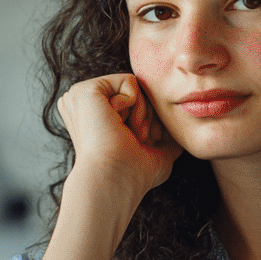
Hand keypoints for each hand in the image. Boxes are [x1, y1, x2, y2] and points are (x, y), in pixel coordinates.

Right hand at [57, 74, 181, 197]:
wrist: (117, 179)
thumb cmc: (134, 175)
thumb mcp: (154, 152)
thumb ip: (163, 136)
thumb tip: (179, 129)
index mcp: (91, 118)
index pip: (132, 104)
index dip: (145, 122)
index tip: (141, 143)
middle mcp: (82, 106)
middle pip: (134, 94)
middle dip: (145, 117)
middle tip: (137, 139)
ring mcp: (81, 97)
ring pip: (133, 87)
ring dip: (140, 112)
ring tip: (129, 134)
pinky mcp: (86, 90)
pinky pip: (128, 81)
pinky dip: (133, 103)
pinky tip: (119, 124)